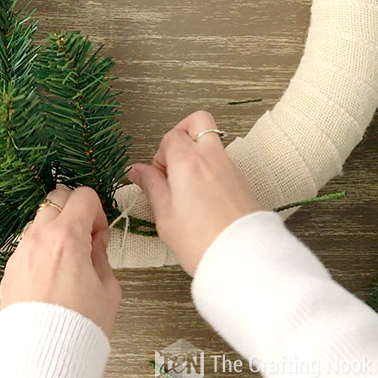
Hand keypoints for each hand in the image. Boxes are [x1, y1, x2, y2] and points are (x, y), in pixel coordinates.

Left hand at [0, 187, 121, 336]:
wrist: (43, 355)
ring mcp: (20, 253)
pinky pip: (26, 245)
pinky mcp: (9, 269)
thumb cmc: (78, 326)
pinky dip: (40, 249)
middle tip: (84, 238)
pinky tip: (51, 275)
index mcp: (67, 238)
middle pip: (56, 198)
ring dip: (55, 229)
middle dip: (73, 210)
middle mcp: (39, 239)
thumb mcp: (108, 289)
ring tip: (67, 260)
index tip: (99, 232)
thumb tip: (96, 241)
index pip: (82, 196)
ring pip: (39, 220)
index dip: (96, 210)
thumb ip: (102, 255)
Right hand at [127, 111, 260, 274]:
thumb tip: (136, 170)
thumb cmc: (201, 240)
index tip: (156, 177)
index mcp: (188, 161)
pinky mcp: (242, 179)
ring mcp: (230, 166)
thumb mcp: (165, 215)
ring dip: (196, 152)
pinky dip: (209, 167)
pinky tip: (202, 195)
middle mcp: (212, 156)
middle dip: (182, 132)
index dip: (159, 155)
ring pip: (211, 140)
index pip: (170, 137)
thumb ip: (151, 186)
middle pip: (198, 121)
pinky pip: (222, 160)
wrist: (241, 257)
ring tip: (186, 184)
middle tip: (172, 161)